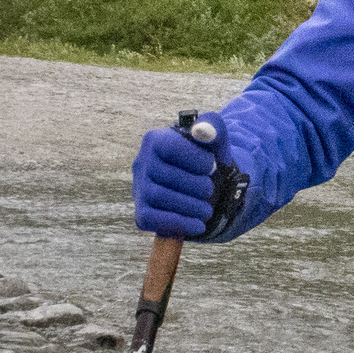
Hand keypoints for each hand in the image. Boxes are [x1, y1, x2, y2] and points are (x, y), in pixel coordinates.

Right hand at [131, 119, 218, 237]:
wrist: (199, 186)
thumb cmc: (204, 159)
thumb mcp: (214, 138)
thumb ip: (213, 127)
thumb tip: (203, 131)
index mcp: (154, 139)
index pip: (173, 147)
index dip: (198, 160)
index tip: (211, 166)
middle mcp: (141, 162)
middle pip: (168, 176)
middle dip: (198, 186)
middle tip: (210, 191)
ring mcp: (139, 189)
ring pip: (161, 197)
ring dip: (191, 206)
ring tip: (207, 209)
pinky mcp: (141, 213)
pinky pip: (153, 219)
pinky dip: (179, 223)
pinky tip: (198, 225)